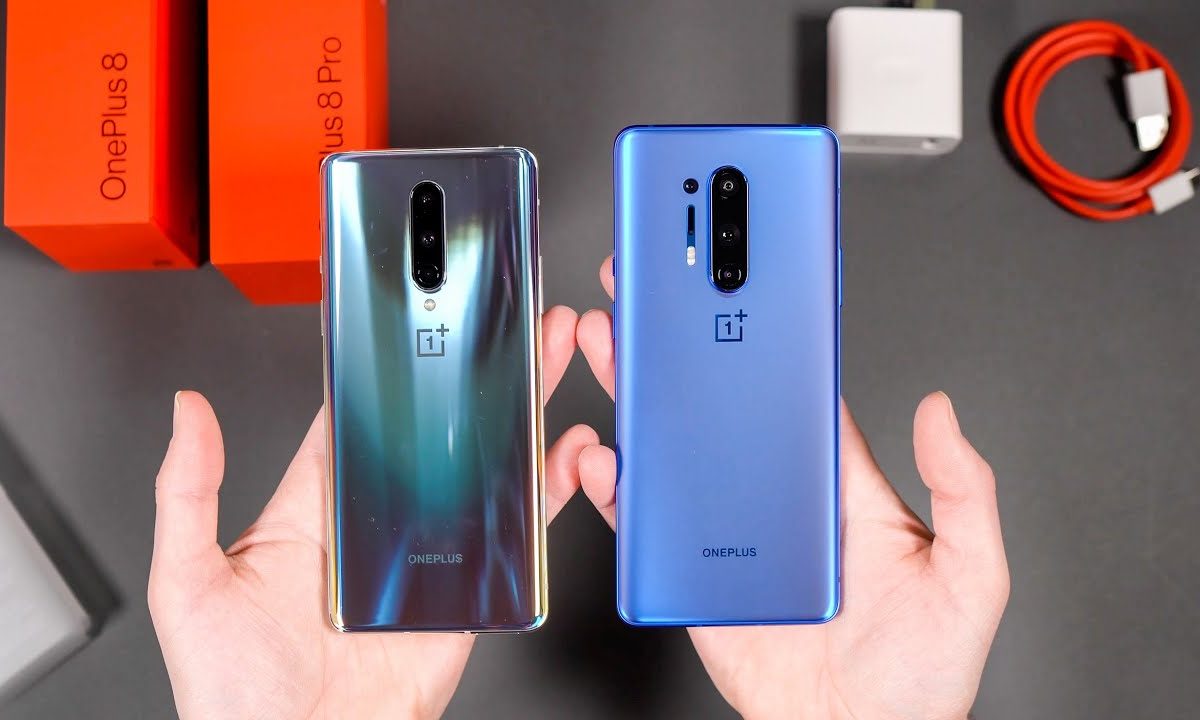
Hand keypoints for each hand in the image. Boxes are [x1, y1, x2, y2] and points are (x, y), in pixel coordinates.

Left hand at [149, 305, 595, 719]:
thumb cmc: (235, 693)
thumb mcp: (188, 585)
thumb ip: (186, 494)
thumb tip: (185, 414)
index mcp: (311, 508)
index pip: (354, 419)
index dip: (388, 369)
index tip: (416, 321)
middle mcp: (374, 523)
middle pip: (434, 430)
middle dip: (476, 375)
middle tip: (508, 328)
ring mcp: (425, 554)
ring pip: (482, 470)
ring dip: (518, 418)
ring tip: (546, 364)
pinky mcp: (466, 591)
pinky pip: (511, 535)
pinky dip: (545, 493)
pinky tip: (566, 456)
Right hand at [576, 256, 1009, 719]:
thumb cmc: (918, 673)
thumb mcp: (970, 576)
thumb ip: (963, 491)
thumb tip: (945, 413)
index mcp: (838, 486)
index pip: (798, 395)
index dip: (769, 340)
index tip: (744, 289)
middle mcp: (778, 499)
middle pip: (722, 407)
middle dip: (684, 349)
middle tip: (655, 299)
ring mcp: (731, 534)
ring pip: (678, 453)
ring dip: (642, 400)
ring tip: (617, 351)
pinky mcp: (695, 573)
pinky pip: (649, 524)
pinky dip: (620, 489)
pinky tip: (608, 457)